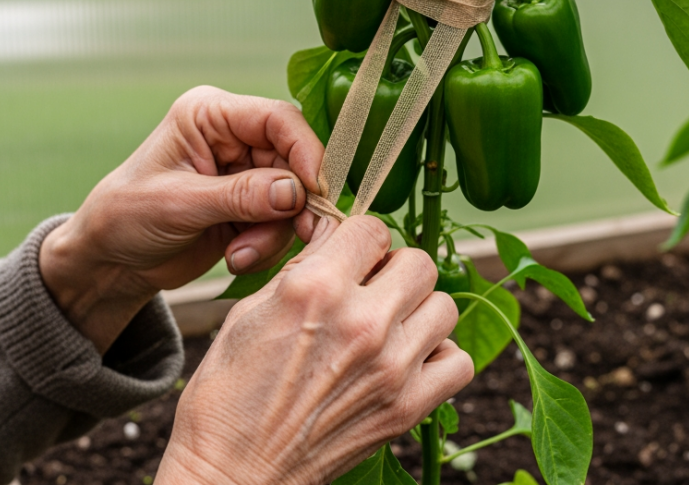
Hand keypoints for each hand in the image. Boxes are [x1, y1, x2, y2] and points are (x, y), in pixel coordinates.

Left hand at [39, 86, 324, 350]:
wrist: (110, 261)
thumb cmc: (125, 217)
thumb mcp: (179, 204)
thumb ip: (240, 196)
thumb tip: (295, 192)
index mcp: (210, 116)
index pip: (277, 119)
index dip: (305, 151)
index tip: (315, 192)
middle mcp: (233, 138)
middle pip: (294, 160)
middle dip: (292, 204)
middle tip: (291, 236)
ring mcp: (244, 174)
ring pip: (293, 197)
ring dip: (274, 232)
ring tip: (238, 255)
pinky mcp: (251, 207)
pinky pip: (282, 223)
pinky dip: (267, 245)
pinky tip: (235, 257)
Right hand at [156, 216, 474, 484]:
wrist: (233, 472)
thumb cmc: (229, 394)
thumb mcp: (248, 311)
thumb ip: (301, 267)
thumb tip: (333, 234)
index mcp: (316, 288)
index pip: (373, 228)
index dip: (360, 239)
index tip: (351, 257)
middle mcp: (362, 322)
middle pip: (419, 262)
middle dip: (394, 270)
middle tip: (371, 290)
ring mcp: (392, 367)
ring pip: (444, 306)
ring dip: (419, 312)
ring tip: (389, 328)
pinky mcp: (408, 408)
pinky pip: (459, 362)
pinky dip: (440, 358)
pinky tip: (408, 361)